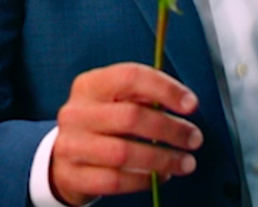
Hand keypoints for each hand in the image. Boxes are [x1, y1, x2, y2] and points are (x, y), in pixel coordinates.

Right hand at [49, 62, 203, 205]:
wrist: (64, 157)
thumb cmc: (100, 125)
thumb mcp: (113, 101)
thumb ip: (142, 96)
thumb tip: (183, 101)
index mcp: (89, 85)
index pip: (129, 77)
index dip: (165, 89)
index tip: (190, 104)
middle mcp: (76, 112)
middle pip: (131, 117)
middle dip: (171, 128)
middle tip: (194, 138)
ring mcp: (72, 144)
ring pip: (125, 153)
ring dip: (163, 159)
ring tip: (185, 162)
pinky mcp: (74, 175)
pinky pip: (116, 180)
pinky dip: (145, 180)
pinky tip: (160, 176)